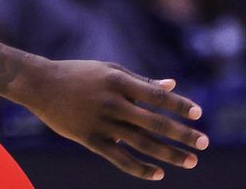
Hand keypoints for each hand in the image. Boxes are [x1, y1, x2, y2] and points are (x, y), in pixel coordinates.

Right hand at [17, 60, 207, 180]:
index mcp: (119, 82)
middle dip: (182, 134)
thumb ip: (141, 81)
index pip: (156, 95)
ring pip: (142, 143)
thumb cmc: (79, 74)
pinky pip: (120, 159)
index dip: (179, 104)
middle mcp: (113, 103)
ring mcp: (101, 123)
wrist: (41, 85)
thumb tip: (172, 86)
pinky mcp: (90, 140)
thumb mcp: (110, 70)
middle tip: (204, 143)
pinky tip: (159, 173)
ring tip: (190, 161)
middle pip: (154, 122)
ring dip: (168, 154)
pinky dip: (141, 168)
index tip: (198, 113)